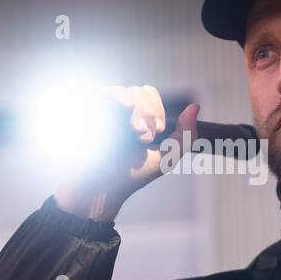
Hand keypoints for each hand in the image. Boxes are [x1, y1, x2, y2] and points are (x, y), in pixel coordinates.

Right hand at [53, 84, 199, 221]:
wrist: (102, 189)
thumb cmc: (130, 175)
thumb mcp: (167, 158)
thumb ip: (186, 135)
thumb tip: (195, 106)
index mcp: (135, 115)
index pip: (149, 93)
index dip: (158, 111)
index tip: (157, 134)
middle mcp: (117, 109)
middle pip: (141, 90)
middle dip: (150, 114)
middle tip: (143, 138)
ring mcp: (101, 108)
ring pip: (125, 91)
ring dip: (136, 113)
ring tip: (132, 135)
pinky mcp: (85, 110)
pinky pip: (104, 91)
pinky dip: (117, 97)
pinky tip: (125, 109)